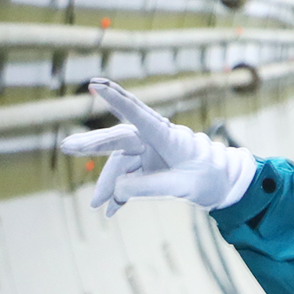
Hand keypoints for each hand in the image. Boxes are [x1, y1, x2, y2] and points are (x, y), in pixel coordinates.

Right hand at [59, 78, 256, 215]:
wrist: (225, 183)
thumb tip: (118, 189)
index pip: (138, 115)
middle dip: (92, 145)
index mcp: (166, 135)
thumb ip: (150, 187)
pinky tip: (111, 209)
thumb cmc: (209, 179)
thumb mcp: (183, 187)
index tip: (97, 85)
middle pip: (118, 139)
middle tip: (67, 146)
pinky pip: (129, 176)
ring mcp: (150, 151)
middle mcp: (154, 138)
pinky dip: (120, 193)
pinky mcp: (149, 164)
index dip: (117, 100)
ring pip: (121, 163)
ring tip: (96, 205)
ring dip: (108, 184)